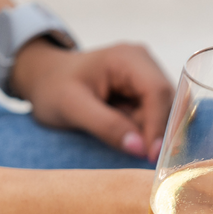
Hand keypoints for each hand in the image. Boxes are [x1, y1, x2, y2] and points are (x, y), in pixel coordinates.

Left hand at [11, 40, 173, 160]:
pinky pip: (155, 116)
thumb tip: (140, 148)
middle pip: (168, 102)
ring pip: (165, 112)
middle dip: (156, 130)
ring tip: (120, 136)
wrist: (44, 79)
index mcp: (128, 57)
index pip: (157, 91)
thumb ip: (106, 126)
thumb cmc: (53, 88)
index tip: (150, 156)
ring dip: (149, 131)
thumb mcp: (72, 107)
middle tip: (137, 154)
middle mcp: (145, 63)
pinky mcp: (144, 91)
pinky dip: (144, 130)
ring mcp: (146, 76)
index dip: (159, 125)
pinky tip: (124, 133)